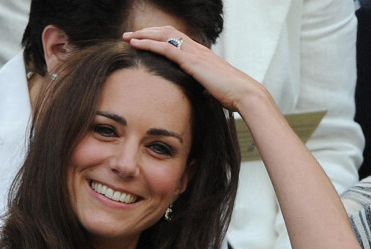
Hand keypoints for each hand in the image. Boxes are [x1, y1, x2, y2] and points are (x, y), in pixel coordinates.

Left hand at [123, 26, 264, 112]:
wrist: (243, 94)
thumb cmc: (231, 95)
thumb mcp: (212, 90)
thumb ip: (203, 88)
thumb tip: (200, 96)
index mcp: (201, 54)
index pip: (176, 38)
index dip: (158, 37)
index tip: (143, 41)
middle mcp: (197, 49)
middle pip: (167, 31)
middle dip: (146, 32)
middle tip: (129, 36)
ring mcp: (194, 52)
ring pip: (163, 35)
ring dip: (143, 35)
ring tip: (127, 37)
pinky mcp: (192, 61)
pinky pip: (166, 48)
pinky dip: (149, 44)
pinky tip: (136, 44)